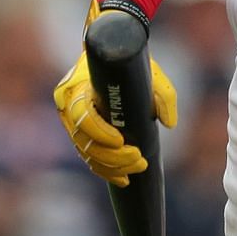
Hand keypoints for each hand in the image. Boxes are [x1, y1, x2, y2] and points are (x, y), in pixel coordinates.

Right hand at [53, 34, 177, 186]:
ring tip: (138, 166)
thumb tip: (168, 122)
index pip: (80, 115)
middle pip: (83, 141)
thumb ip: (163, 93)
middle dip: (111, 156)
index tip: (120, 140)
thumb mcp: (149, 71)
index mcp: (76, 86)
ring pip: (86, 153)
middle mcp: (68, 105)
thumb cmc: (128, 62)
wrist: (111, 58)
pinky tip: (123, 178)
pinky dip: (105, 170)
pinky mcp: (80, 134)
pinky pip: (88, 158)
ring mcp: (71, 122)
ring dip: (111, 166)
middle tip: (138, 159)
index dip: (99, 132)